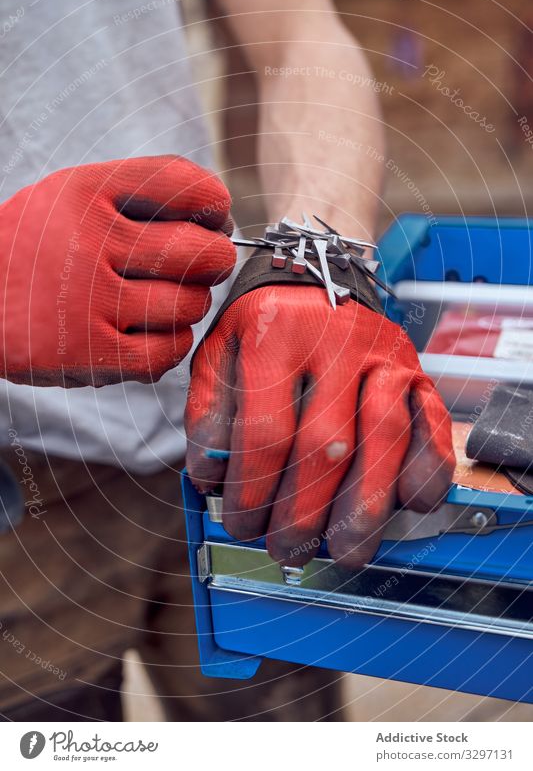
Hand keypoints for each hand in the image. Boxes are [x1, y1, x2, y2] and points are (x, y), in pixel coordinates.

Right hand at [0, 155, 234, 385]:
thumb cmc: (39, 247)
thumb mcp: (71, 195)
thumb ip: (139, 193)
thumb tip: (218, 211)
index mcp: (86, 192)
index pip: (187, 186)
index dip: (216, 205)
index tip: (213, 219)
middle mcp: (88, 242)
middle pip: (201, 252)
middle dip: (213, 259)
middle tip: (200, 265)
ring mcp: (87, 302)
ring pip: (189, 304)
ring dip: (188, 304)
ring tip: (159, 300)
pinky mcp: (89, 355)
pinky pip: (168, 351)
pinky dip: (171, 342)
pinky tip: (150, 331)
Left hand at [186, 285, 454, 567]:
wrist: (315, 276)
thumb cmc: (263, 328)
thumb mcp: (218, 354)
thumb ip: (209, 413)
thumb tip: (211, 479)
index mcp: (275, 334)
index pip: (265, 431)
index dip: (252, 491)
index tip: (241, 523)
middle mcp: (336, 340)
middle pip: (325, 444)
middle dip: (304, 513)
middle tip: (287, 550)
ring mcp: (384, 355)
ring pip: (385, 438)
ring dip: (365, 506)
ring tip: (345, 551)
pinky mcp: (417, 370)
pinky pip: (433, 424)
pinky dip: (428, 469)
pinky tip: (408, 504)